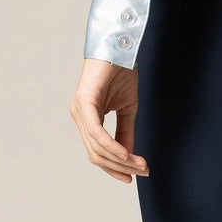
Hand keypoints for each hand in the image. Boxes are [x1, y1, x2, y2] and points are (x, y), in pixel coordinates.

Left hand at [70, 57, 148, 183]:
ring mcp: (79, 110)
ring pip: (96, 147)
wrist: (119, 46)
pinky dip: (111, 146)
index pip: (98, 152)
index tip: (134, 175)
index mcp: (87, 118)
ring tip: (140, 165)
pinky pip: (96, 132)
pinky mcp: (84, 102)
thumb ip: (124, 133)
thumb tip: (128, 156)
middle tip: (142, 172)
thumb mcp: (127, 108)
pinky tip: (126, 154)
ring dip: (120, 160)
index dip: (115, 167)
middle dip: (120, 167)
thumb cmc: (121, 72)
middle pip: (96, 155)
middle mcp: (79, 116)